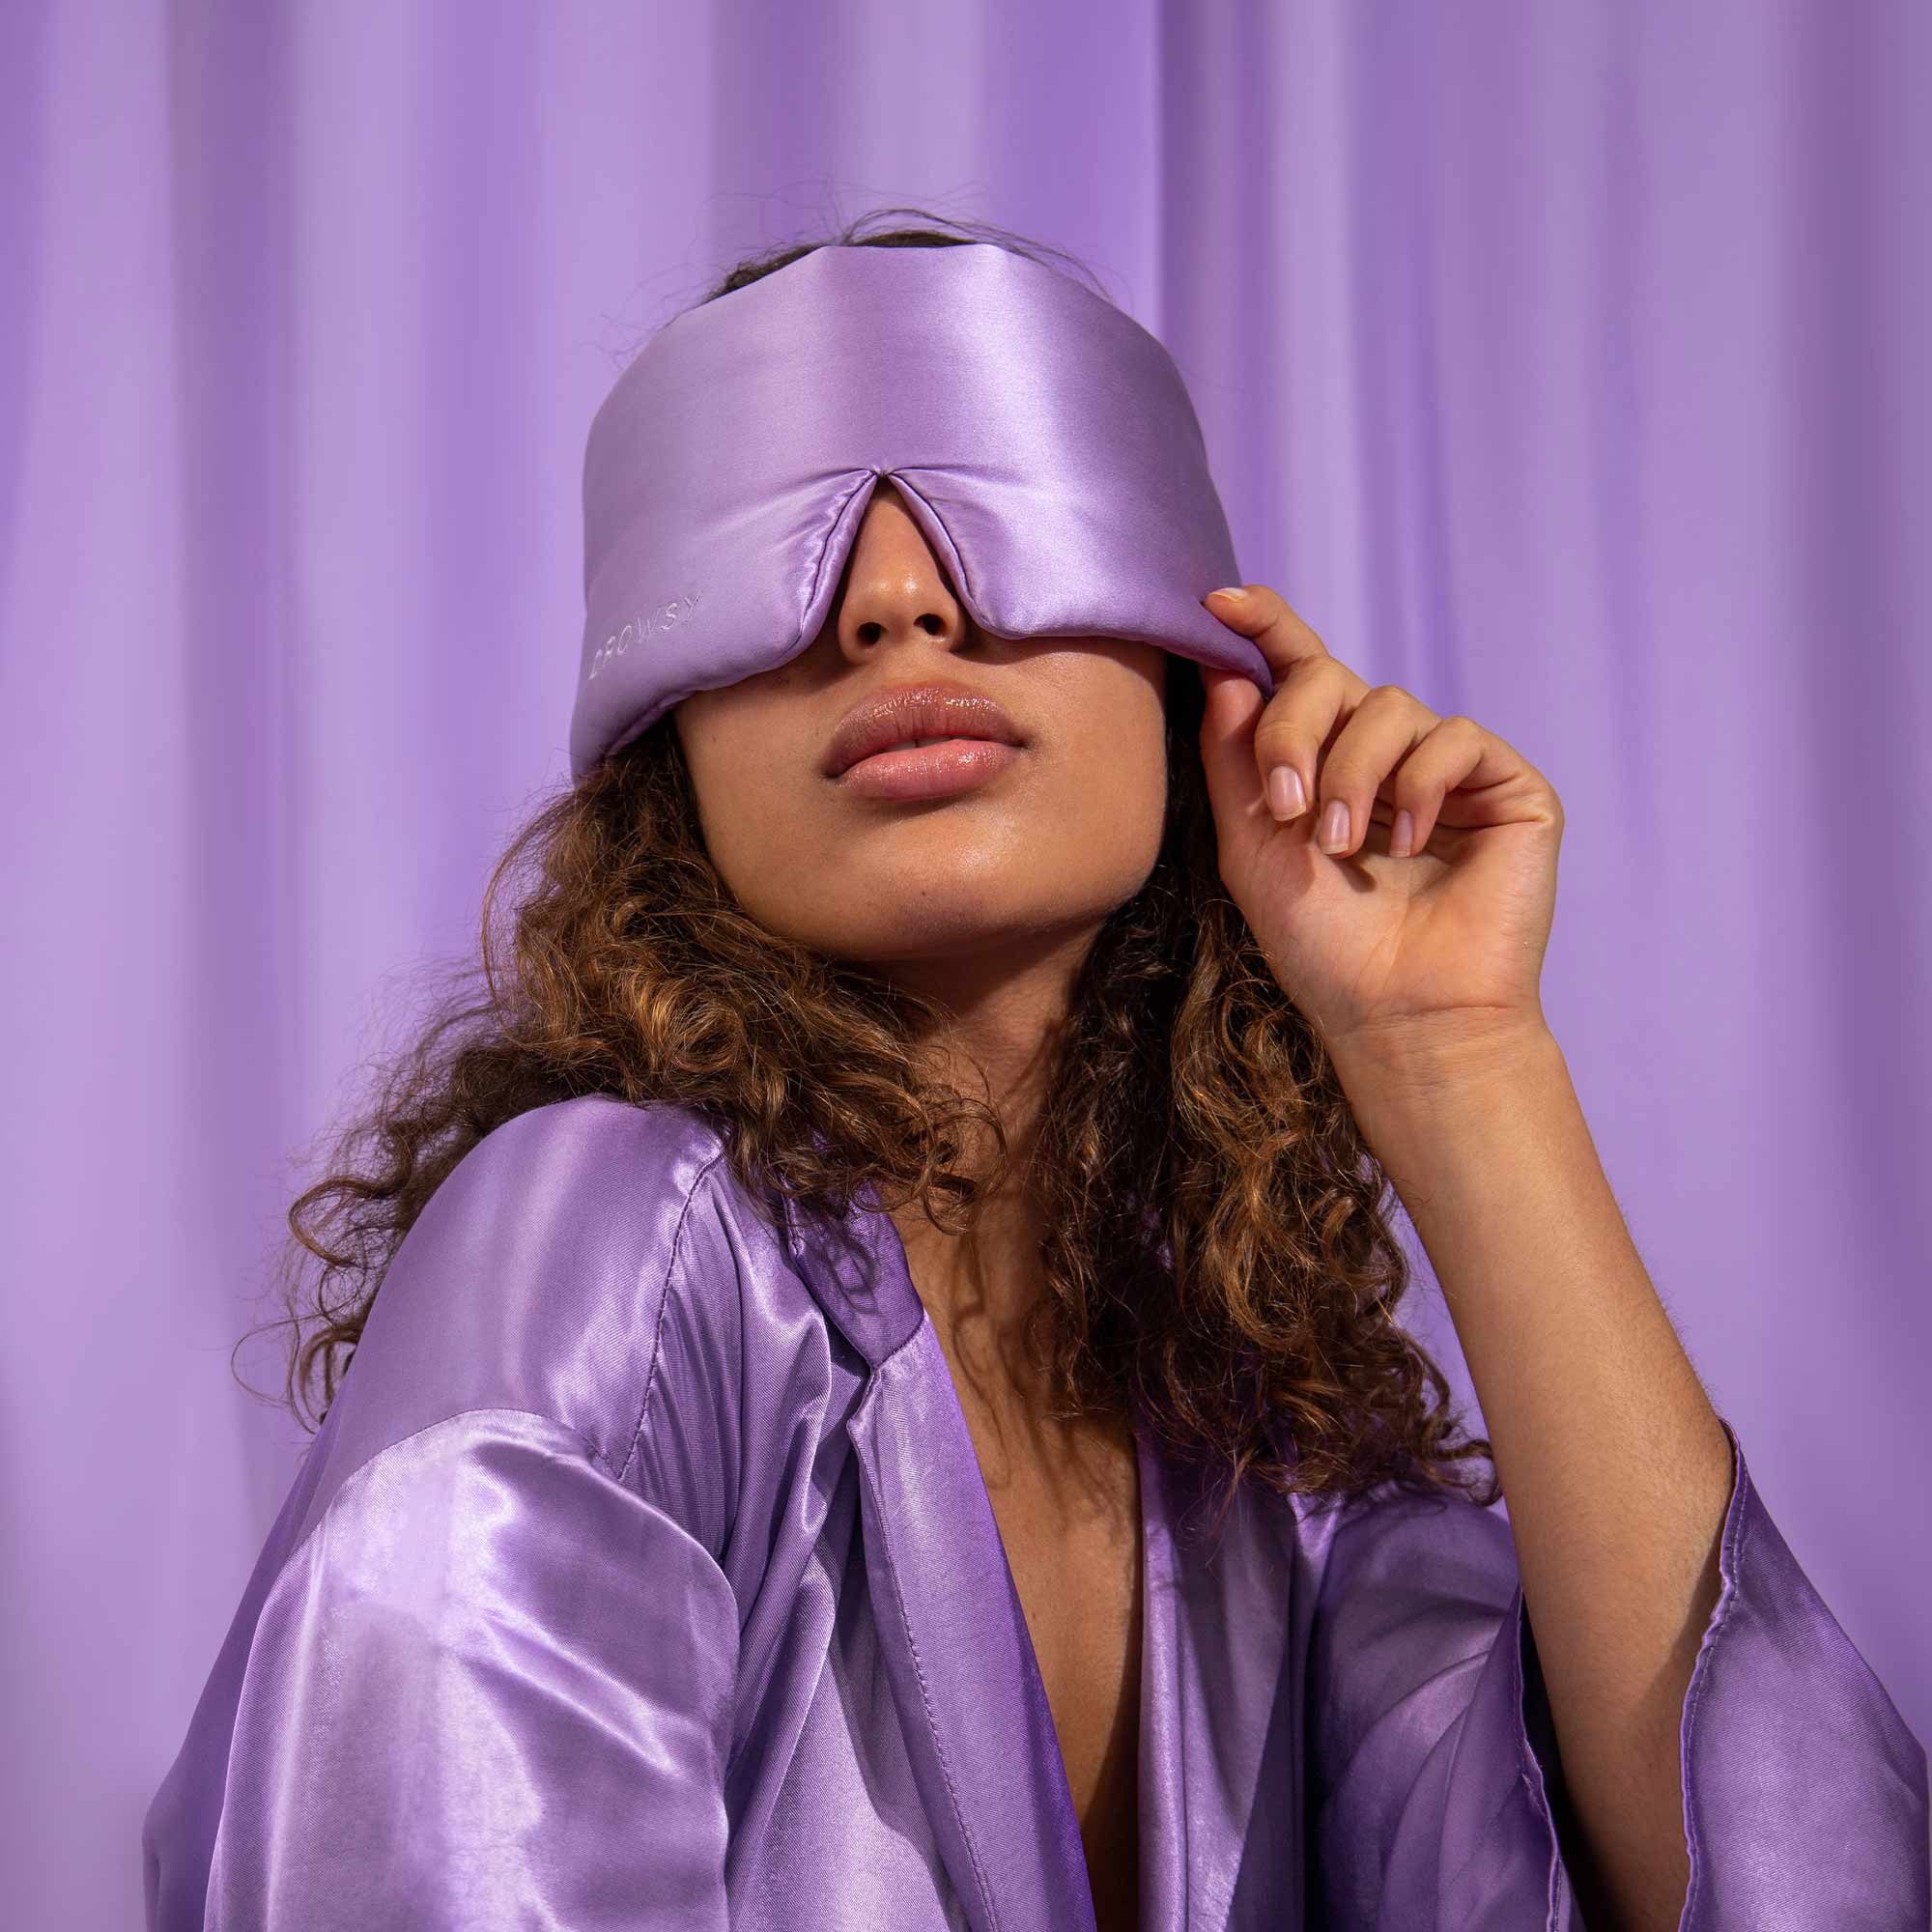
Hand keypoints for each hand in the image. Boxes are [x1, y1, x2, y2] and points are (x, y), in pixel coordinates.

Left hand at [1195, 584, 1562, 1075]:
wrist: (1399, 1015)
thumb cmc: (1323, 947)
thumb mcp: (1252, 846)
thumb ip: (1235, 758)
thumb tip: (1228, 668)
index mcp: (1324, 763)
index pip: (1298, 671)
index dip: (1266, 626)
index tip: (1219, 601)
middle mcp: (1386, 756)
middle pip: (1330, 679)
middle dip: (1293, 731)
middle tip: (1285, 807)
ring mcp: (1448, 768)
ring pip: (1389, 705)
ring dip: (1351, 775)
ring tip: (1341, 846)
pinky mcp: (1506, 787)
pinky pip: (1452, 738)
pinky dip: (1419, 786)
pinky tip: (1409, 845)